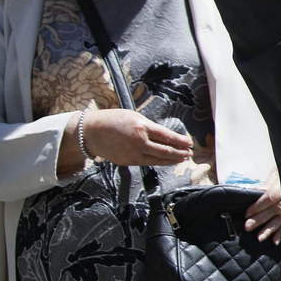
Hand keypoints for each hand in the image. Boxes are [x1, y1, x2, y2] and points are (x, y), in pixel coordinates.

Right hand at [75, 108, 194, 166]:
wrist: (90, 132)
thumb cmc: (113, 120)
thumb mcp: (134, 117)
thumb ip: (149, 127)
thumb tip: (165, 136)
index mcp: (141, 127)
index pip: (166, 136)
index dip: (180, 141)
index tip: (190, 143)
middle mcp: (138, 142)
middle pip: (164, 150)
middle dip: (179, 152)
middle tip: (190, 153)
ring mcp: (132, 154)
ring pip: (157, 159)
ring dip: (171, 160)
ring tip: (182, 158)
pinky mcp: (127, 162)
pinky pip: (146, 162)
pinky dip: (158, 162)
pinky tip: (166, 161)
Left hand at [244, 168, 280, 243]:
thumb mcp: (279, 172)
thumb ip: (269, 183)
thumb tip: (255, 191)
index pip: (270, 198)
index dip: (258, 206)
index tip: (247, 213)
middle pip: (274, 210)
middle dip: (261, 219)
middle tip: (248, 227)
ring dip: (270, 229)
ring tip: (260, 238)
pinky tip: (276, 241)